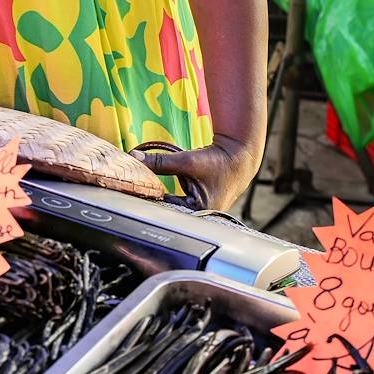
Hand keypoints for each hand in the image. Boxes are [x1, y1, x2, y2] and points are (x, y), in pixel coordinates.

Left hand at [134, 136, 260, 209]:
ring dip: (161, 199)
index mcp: (200, 211)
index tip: (134, 191)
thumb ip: (160, 161)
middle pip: (168, 211)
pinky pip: (178, 203)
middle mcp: (200, 216)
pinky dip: (169, 197)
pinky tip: (157, 191)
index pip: (166, 208)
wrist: (238, 157)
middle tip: (135, 192)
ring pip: (172, 207)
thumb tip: (134, 157)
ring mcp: (200, 213)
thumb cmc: (218, 161)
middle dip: (153, 200)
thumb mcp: (187, 161)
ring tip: (145, 192)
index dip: (150, 198)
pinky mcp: (198, 206)